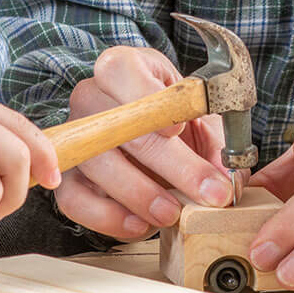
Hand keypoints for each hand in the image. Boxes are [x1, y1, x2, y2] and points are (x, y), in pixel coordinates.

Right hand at [53, 45, 236, 239]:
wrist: (153, 140)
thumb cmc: (176, 123)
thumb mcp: (203, 121)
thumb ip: (217, 145)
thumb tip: (227, 181)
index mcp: (124, 68)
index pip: (121, 69)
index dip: (145, 97)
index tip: (177, 129)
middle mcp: (91, 97)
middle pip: (118, 126)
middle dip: (170, 164)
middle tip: (205, 192)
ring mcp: (75, 138)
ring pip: (97, 164)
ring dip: (140, 194)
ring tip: (173, 212)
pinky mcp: (66, 178)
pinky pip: (75, 200)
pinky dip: (109, 218)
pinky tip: (141, 224)